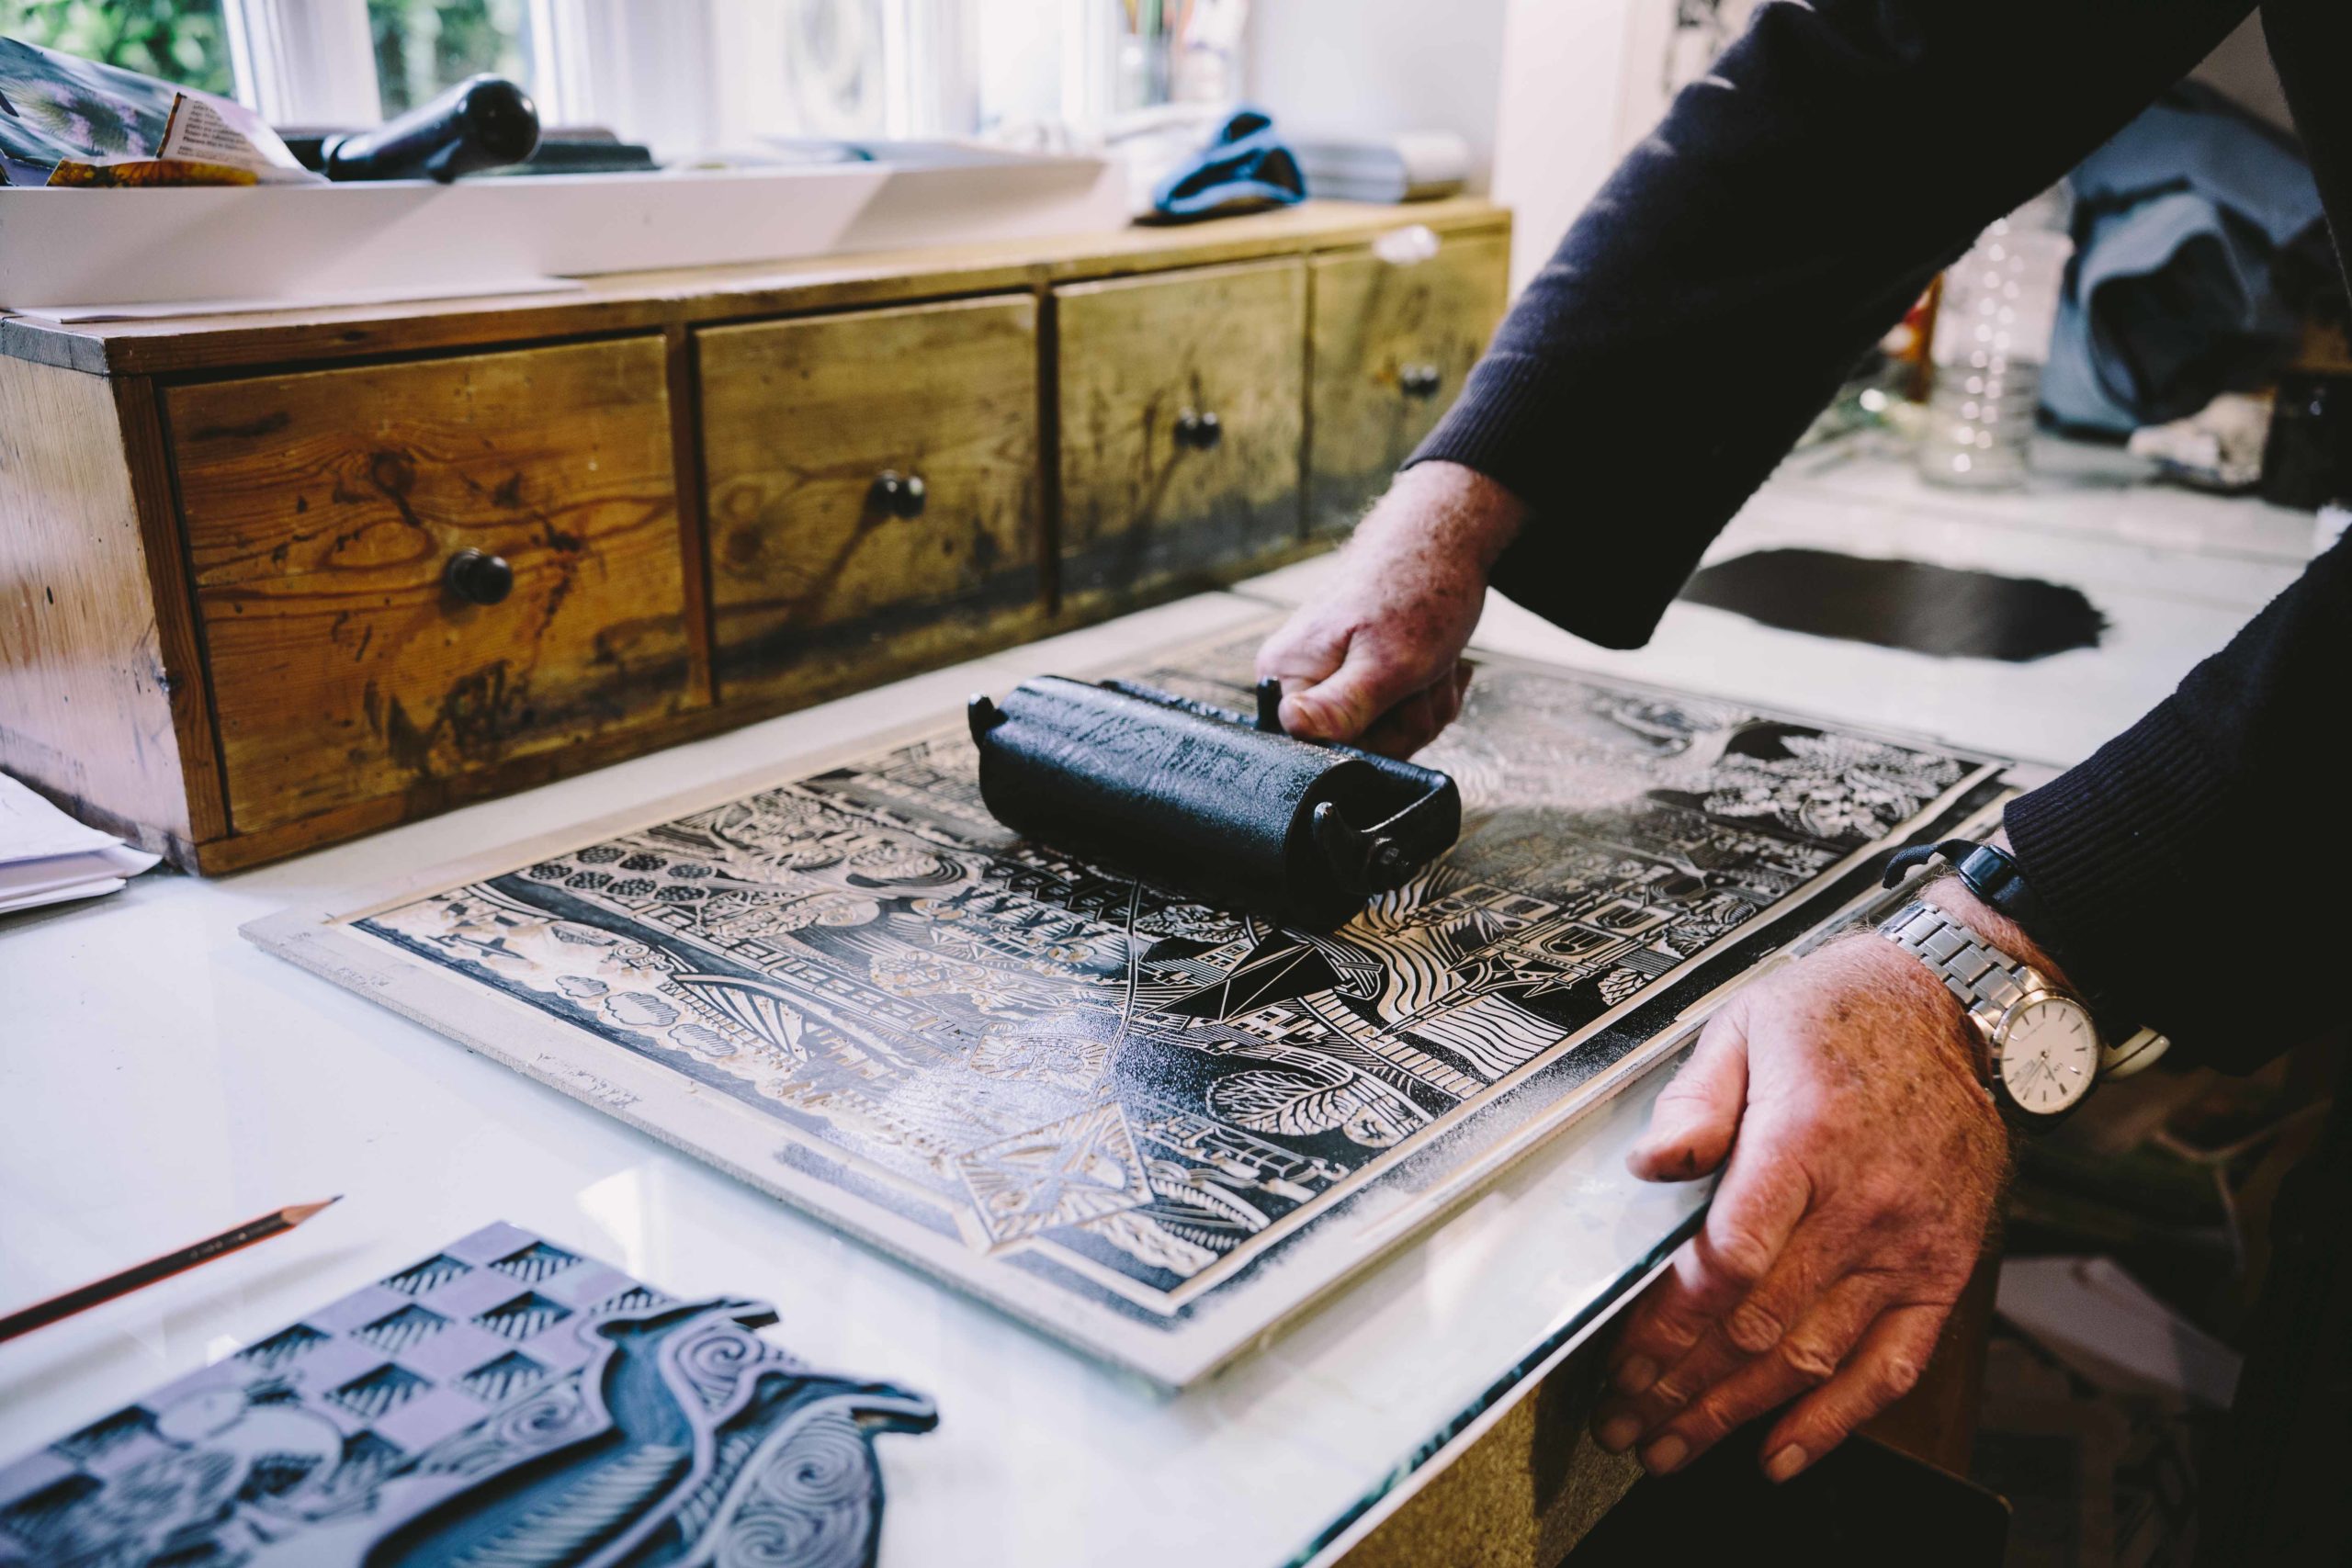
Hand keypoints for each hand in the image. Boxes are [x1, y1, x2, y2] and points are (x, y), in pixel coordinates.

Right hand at [1255, 461, 1523, 757]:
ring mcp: (1332, 676)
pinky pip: (1400, 715)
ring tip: (1432, 661)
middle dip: (1408, 720)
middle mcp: (1300, 678)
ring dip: (1426, 703)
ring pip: (1389, 734)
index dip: (1370, 741)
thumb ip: (1342, 707)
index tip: (1397, 700)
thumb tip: (1292, 728)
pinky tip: (1436, 661)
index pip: (1319, 752)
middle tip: (1424, 675)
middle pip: (1360, 748)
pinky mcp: (1360, 674)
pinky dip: (1429, 693)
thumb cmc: (1417, 589)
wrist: (1443, 537)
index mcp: (1286, 675)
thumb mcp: (1388, 663)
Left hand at [1592, 881, 2031, 1482]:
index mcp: (1807, 1141)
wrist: (1947, 1008)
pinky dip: (1837, 1422)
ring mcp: (1909, 1246)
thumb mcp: (1746, 1026)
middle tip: (1627, 1423)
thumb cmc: (1838, 1016)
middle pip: (1761, 1325)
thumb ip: (1695, 1101)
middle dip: (1683, 1387)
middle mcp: (1864, 1204)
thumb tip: (1651, 1162)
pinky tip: (1781, 1454)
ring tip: (1675, 1448)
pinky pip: (1892, 1365)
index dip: (1671, 1325)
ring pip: (1815, 1359)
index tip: (1624, 1364)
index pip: (1730, 1260)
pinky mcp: (1942, 1271)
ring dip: (1737, 1414)